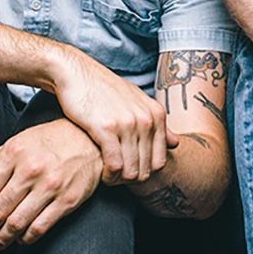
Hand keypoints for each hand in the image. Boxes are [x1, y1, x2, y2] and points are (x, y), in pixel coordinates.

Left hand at [0, 119, 104, 248]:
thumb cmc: (52, 140)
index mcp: (14, 154)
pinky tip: (20, 239)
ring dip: (1, 239)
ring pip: (16, 223)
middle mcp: (30, 170)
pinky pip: (40, 227)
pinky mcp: (66, 201)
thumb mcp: (18, 141)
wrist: (90, 140)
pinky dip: (26, 238)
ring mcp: (50, 187)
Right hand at [49, 51, 170, 182]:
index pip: (159, 161)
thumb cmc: (103, 89)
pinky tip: (101, 172)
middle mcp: (147, 119)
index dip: (144, 173)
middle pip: (146, 169)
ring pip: (131, 170)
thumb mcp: (136, 101)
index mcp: (157, 114)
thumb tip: (176, 143)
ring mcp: (128, 124)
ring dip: (118, 180)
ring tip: (108, 177)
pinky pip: (115, 164)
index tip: (129, 172)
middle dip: (131, 179)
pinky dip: (108, 175)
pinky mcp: (107, 128)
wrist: (76, 73)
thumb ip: (156, 124)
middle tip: (117, 178)